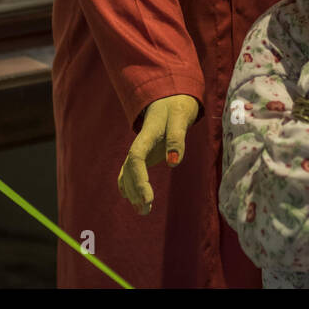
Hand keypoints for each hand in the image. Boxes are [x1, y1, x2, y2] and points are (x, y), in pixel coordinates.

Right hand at [117, 94, 199, 215]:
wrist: (169, 97)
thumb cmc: (176, 107)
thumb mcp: (180, 117)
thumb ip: (177, 138)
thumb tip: (173, 164)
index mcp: (146, 134)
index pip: (136, 158)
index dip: (139, 179)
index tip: (148, 198)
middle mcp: (139, 144)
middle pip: (130, 169)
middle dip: (135, 190)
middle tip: (145, 210)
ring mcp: (139, 149)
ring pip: (128, 172)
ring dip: (132, 191)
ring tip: (142, 211)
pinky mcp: (143, 153)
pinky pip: (130, 171)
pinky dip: (129, 186)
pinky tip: (133, 200)